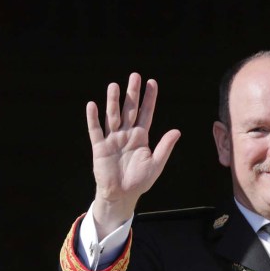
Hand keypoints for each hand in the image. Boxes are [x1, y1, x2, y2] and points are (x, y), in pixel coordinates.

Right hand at [87, 73, 180, 236]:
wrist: (122, 195)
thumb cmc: (140, 181)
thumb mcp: (156, 163)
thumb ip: (165, 147)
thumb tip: (177, 130)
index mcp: (141, 137)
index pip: (146, 113)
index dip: (149, 99)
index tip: (152, 82)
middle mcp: (127, 134)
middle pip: (130, 110)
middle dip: (132, 93)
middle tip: (135, 76)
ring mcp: (113, 139)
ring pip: (113, 116)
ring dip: (113, 101)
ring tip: (114, 85)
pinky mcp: (100, 147)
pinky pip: (96, 130)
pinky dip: (93, 118)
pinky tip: (93, 105)